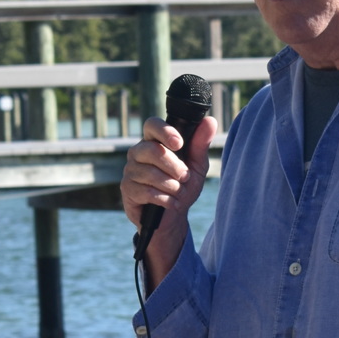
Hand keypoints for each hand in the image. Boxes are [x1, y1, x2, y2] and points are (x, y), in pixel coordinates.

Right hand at [121, 112, 216, 287]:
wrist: (173, 216)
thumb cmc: (183, 186)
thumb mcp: (197, 166)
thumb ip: (201, 144)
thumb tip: (210, 121)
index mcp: (154, 141)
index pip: (152, 125)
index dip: (165, 132)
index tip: (179, 144)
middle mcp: (138, 152)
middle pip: (152, 150)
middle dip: (174, 166)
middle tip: (185, 177)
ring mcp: (130, 170)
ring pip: (150, 173)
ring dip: (172, 186)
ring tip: (179, 192)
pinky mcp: (127, 189)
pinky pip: (147, 191)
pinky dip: (165, 199)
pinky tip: (172, 203)